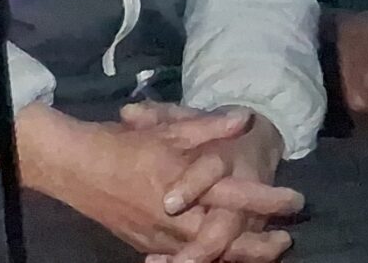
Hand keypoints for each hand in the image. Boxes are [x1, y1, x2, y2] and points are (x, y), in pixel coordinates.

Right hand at [17, 105, 297, 262]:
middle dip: (262, 243)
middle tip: (286, 239)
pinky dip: (208, 259)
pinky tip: (220, 257)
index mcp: (181, 181)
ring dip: (241, 255)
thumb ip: (206, 126)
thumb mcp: (163, 128)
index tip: (297, 198)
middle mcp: (175, 215)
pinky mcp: (147, 245)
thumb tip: (243, 118)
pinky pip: (184, 258)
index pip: (236, 195)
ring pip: (211, 255)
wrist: (70, 166)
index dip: (270, 199)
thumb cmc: (117, 142)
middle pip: (230, 239)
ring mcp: (160, 236)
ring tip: (263, 250)